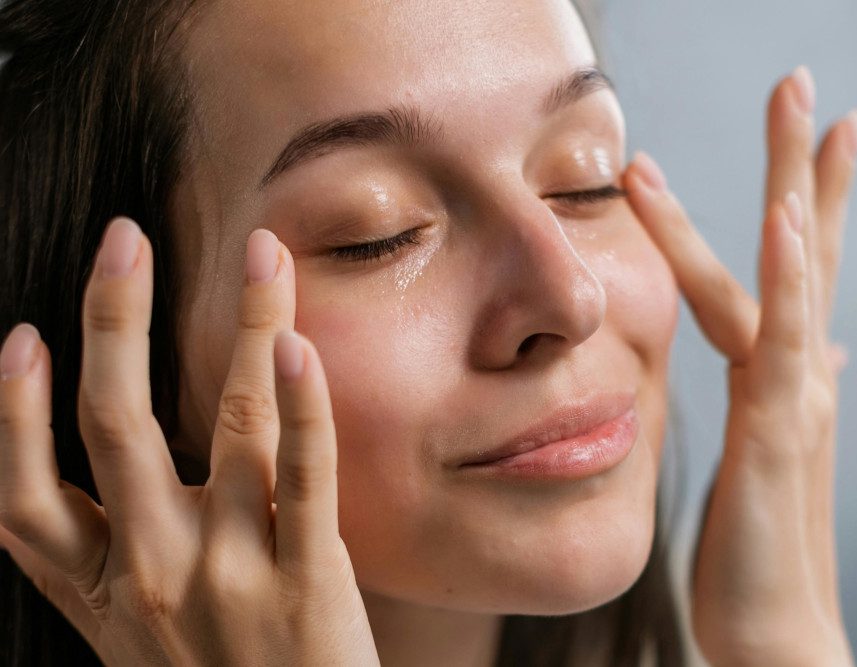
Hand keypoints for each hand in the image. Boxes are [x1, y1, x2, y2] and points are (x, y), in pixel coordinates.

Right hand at [0, 221, 378, 664]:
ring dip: (245, 325)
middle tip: (127, 237)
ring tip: (260, 251)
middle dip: (115, 321)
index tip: (24, 337)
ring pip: (227, 423)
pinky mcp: (305, 580)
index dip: (13, 411)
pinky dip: (302, 407)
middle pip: (114, 427)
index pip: (23, 498)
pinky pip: (303, 476)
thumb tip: (94, 471)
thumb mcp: (134, 641)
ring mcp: (228, 573)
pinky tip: (299, 344)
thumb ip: (110, 561)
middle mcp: (149, 575)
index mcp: (96, 592)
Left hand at [623, 66, 856, 665]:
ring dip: (795, 190)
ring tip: (801, 115)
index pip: (801, 267)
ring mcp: (794, 398)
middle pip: (805, 249)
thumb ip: (790, 388)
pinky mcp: (776, 432)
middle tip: (801, 82)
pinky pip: (781, 340)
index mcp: (787, 374)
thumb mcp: (774, 449)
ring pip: (794, 278)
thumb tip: (821, 350)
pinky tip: (785, 220)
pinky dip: (786, 276)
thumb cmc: (763, 542)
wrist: (774, 627)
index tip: (821, 129)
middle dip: (803, 164)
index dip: (813, 194)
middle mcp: (799, 373)